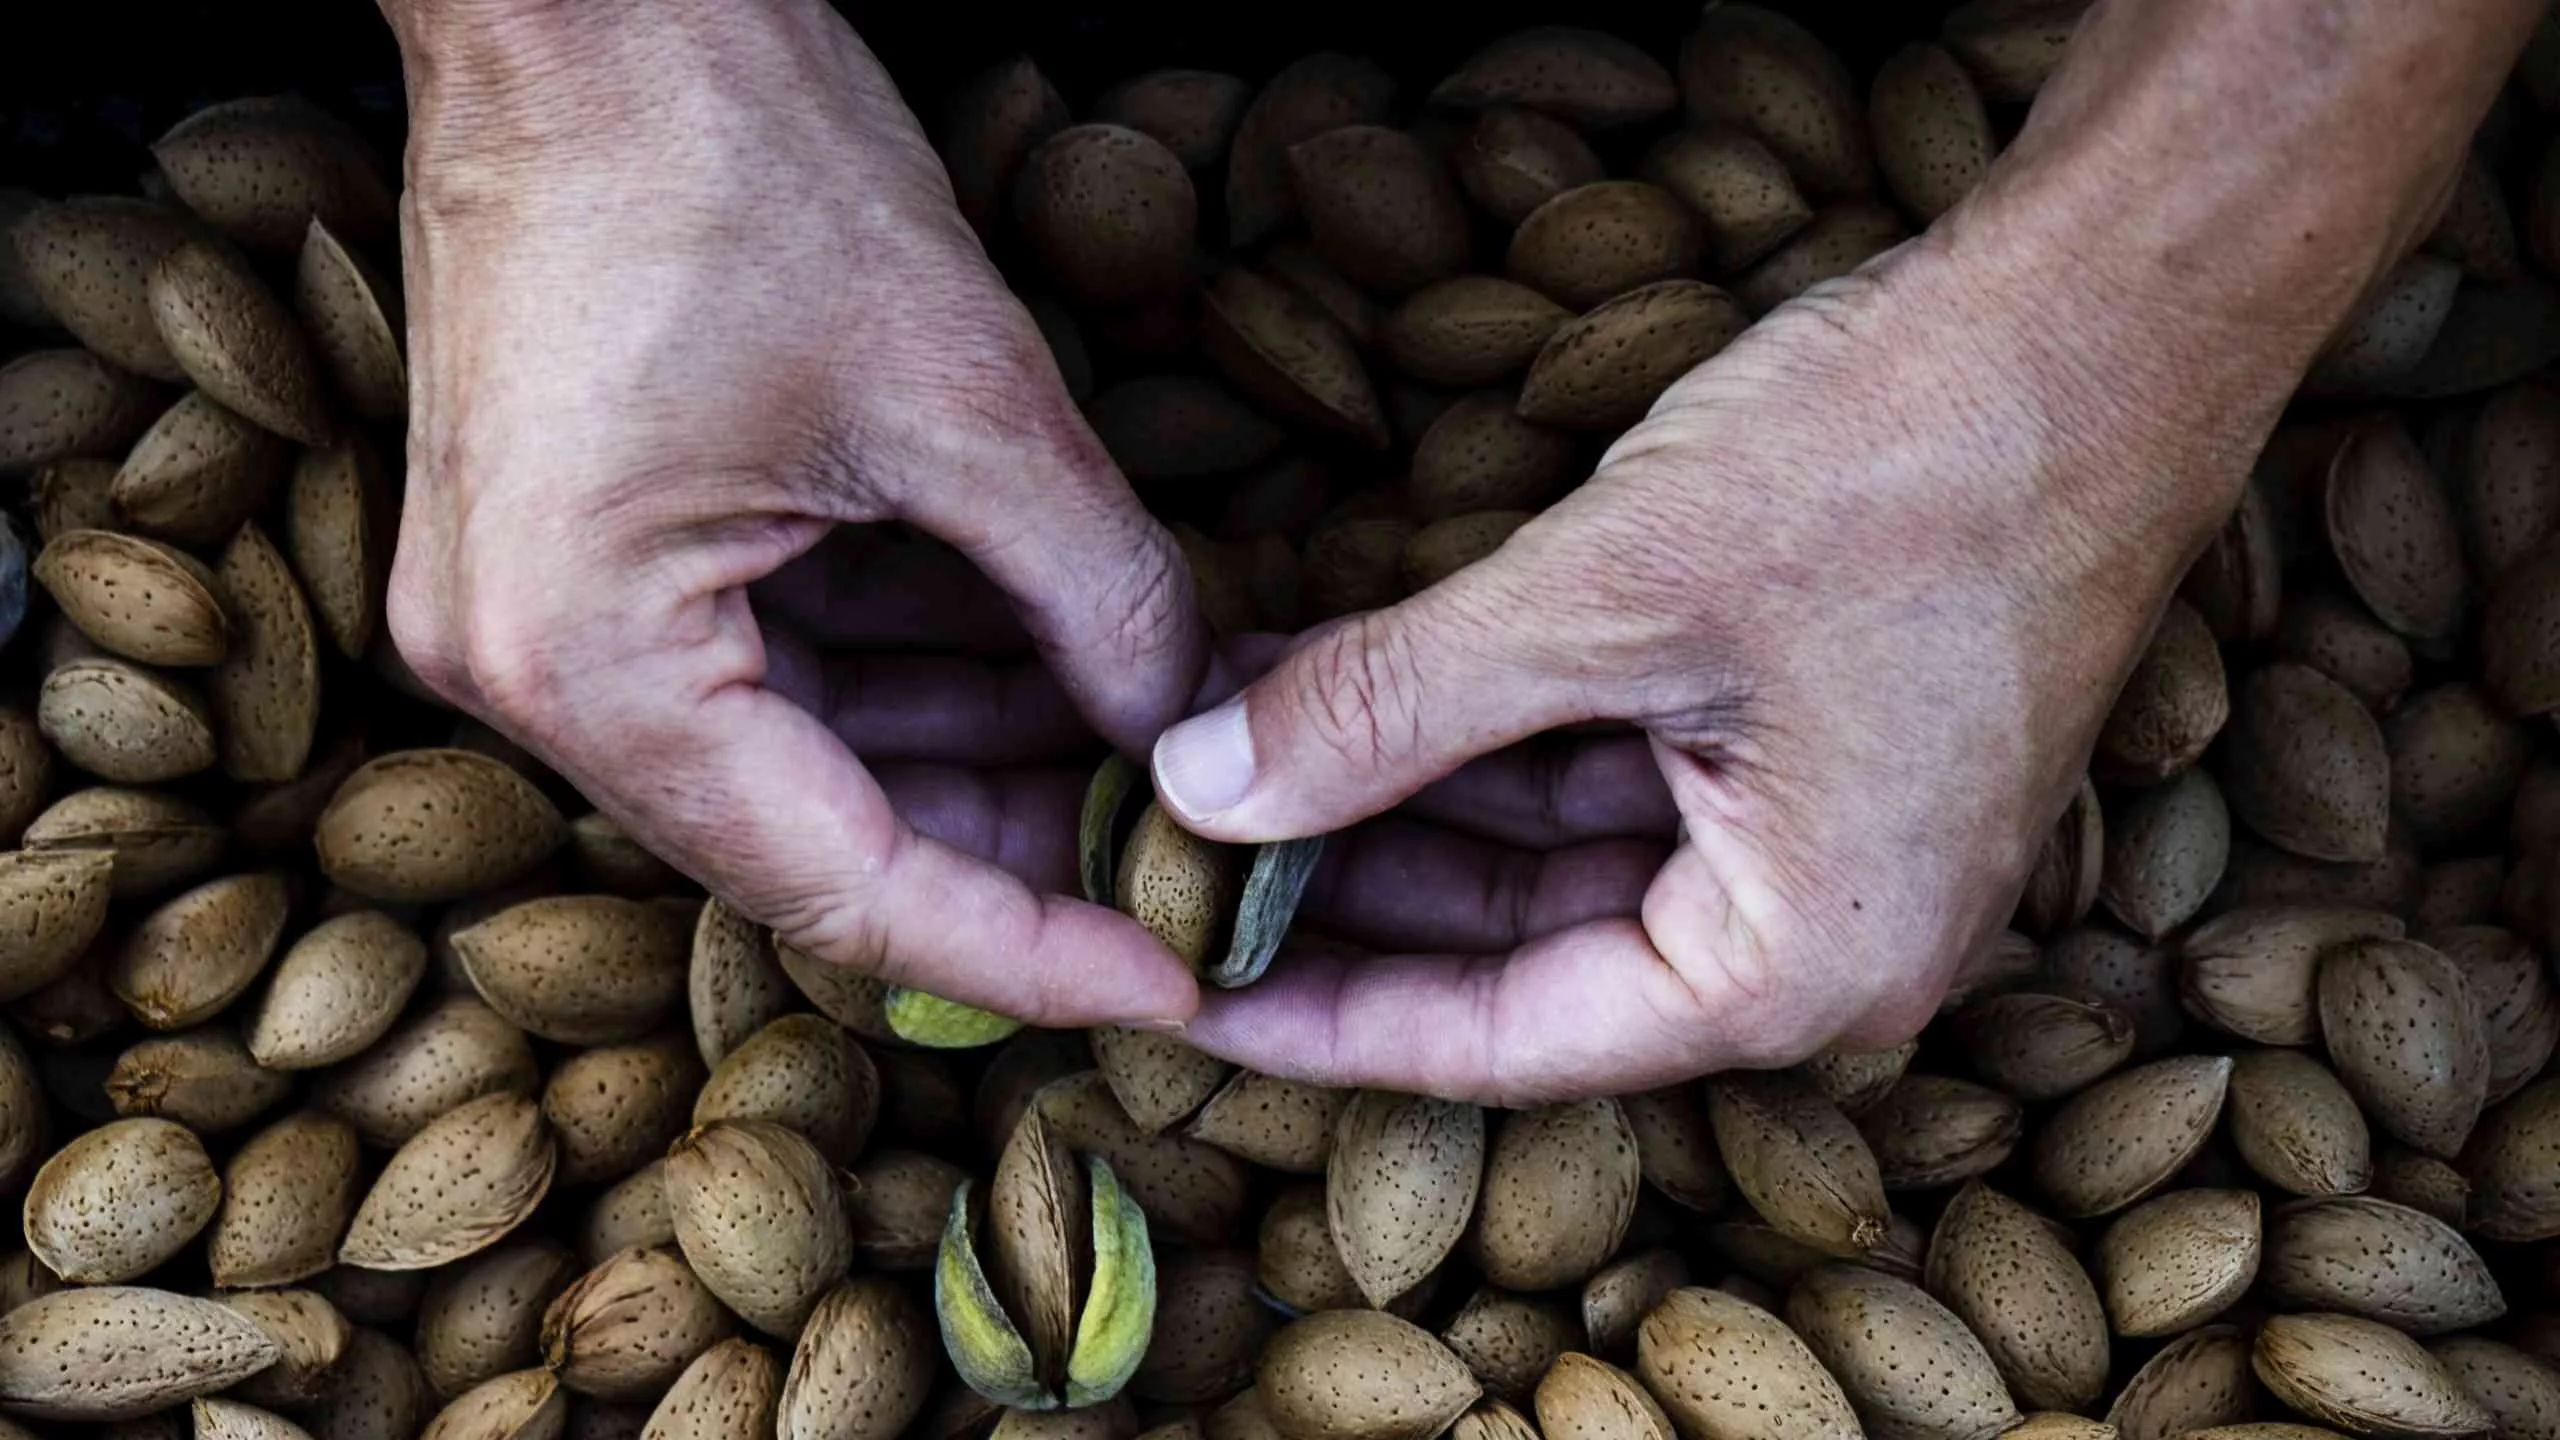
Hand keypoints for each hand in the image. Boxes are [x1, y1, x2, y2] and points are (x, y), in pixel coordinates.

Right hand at [379, 0, 1206, 1026]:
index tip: (1178, 981)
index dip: (1030, 952)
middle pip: (818, 834)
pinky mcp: (587, 544)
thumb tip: (1186, 731)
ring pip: (808, 751)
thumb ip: (1096, 597)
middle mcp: (533, 674)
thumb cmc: (735, 154)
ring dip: (980, 754)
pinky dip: (916, 667)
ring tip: (1157, 768)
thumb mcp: (968, 397)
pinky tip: (1058, 672)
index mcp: (590, 666)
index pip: (846, 888)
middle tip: (1194, 870)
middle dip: (1021, 848)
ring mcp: (547, 609)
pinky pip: (774, 661)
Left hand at [1147, 0, 2530, 1104]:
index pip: (1497, 1038)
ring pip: (1540, 855)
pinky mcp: (1800, 748)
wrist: (2109, 318)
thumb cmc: (1912, 467)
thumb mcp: (1610, 599)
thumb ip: (1391, 706)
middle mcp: (1813, 941)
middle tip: (1155, 853)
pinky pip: (1596, 774)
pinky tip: (1327, 681)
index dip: (1315, 1014)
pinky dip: (1468, 728)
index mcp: (1798, 971)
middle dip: (1332, 887)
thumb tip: (1199, 786)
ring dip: (1384, 794)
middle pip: (1512, 956)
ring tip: (1211, 745)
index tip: (1167, 988)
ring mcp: (1812, 843)